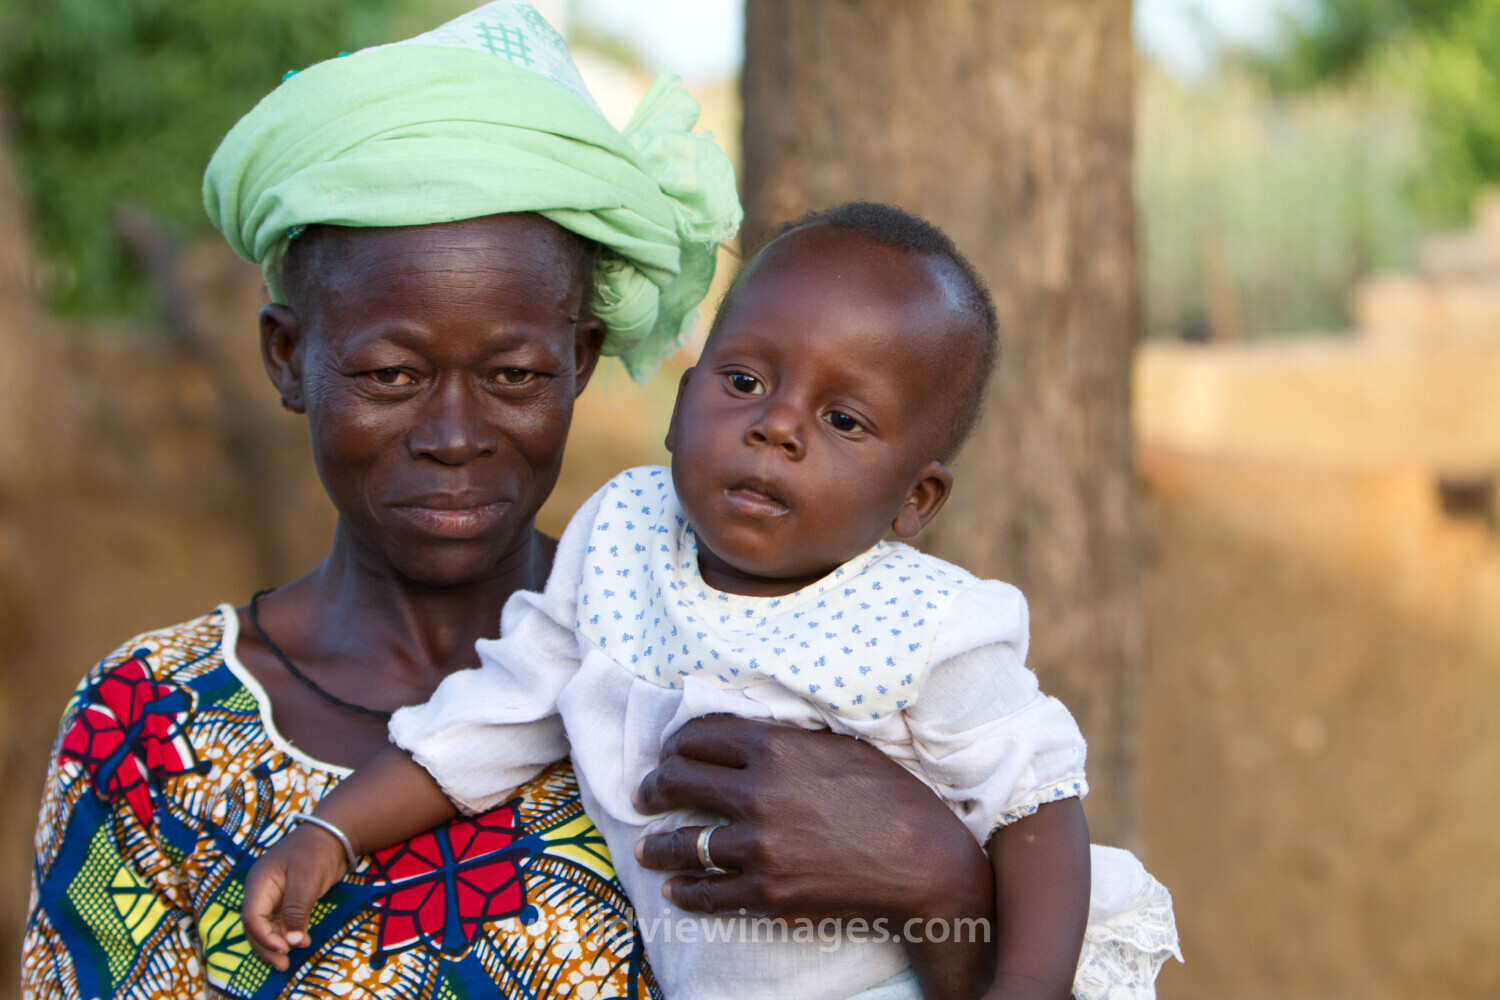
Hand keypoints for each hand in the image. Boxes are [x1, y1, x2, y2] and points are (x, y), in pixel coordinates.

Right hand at [241, 823, 350, 969]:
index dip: (263, 936)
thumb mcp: (307, 878)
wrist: (334, 836)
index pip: (252, 916)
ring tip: (289, 960)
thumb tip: (291, 941)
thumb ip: (297, 909)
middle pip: (255, 926)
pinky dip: (287, 936)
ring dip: (277, 944)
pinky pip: (280, 923)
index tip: (283, 947)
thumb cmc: (317, 851)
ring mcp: (273, 897)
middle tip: (283, 964)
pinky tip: (302, 942)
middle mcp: (261, 892)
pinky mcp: (286, 901)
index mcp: (259, 882)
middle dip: (267, 946)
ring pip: (266, 928)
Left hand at [632, 715, 990, 923]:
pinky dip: (685, 891)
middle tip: (647, 792)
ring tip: (647, 847)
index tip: (670, 751)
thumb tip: (747, 731)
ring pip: (682, 841)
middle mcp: (757, 793)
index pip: (699, 735)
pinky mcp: (766, 892)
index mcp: (775, 747)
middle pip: (679, 780)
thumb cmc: (889, 796)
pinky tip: (676, 888)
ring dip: (657, 844)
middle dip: (655, 785)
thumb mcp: (838, 746)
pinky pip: (708, 893)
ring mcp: (759, 846)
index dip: (676, 742)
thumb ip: (787, 737)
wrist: (923, 862)